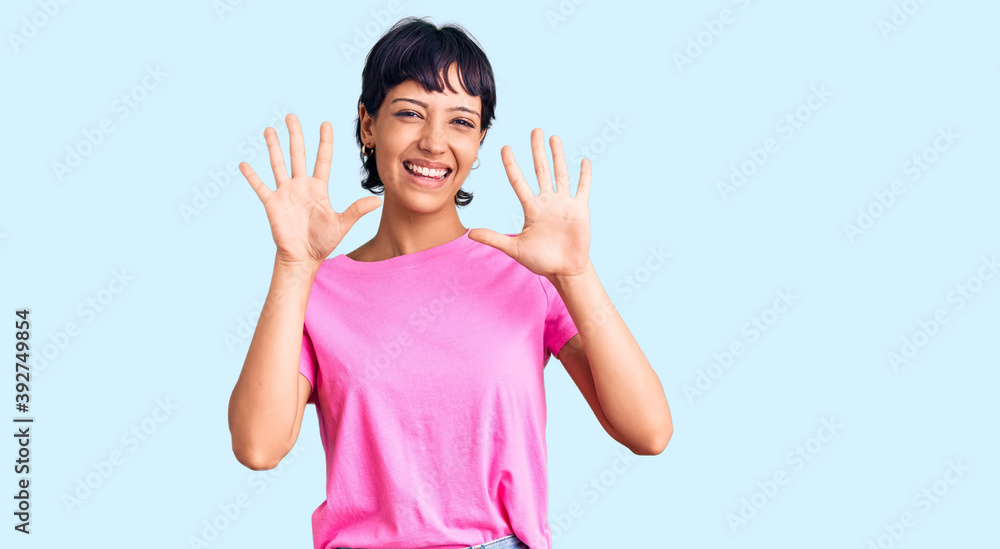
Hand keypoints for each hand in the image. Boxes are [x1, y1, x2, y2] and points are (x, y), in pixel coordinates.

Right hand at [240, 114, 381, 264]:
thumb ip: (357, 210)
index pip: (323, 159)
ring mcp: (286, 193)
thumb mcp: (342, 224)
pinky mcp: (273, 204)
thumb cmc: (323, 241)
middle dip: (295, 135)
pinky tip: (243, 164)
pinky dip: (252, 176)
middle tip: (291, 116)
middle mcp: (302, 186)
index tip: (325, 123)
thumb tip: (378, 201)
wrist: (304, 257)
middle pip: (298, 155)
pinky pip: (260, 187)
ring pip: (278, 165)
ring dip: (273, 148)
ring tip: (269, 130)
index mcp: (319, 188)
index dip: (324, 141)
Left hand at [468, 128, 591, 279]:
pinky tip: (583, 161)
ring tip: (554, 138)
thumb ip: (494, 238)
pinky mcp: (579, 209)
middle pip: (540, 170)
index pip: (518, 181)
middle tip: (534, 130)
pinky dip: (584, 175)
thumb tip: (469, 233)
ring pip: (560, 173)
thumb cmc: (541, 261)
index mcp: (531, 208)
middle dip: (537, 150)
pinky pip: (582, 188)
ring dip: (558, 156)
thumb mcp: (514, 248)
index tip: (505, 147)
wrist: (565, 270)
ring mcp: (564, 204)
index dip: (511, 165)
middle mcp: (547, 201)